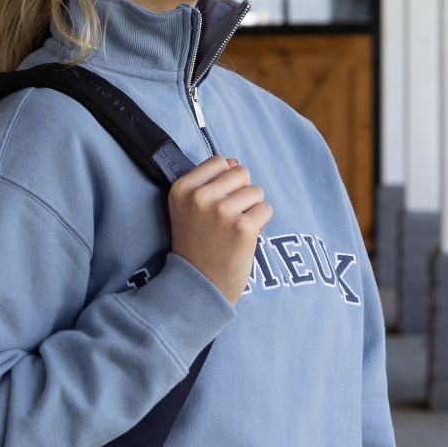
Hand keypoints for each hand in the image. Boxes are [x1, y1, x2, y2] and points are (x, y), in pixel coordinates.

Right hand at [168, 156, 271, 306]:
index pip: (219, 162)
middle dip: (240, 194)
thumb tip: (234, 160)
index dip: (224, 182)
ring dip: (251, 210)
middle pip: (241, 172)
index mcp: (181, 189)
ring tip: (233, 231)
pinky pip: (266, 210)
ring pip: (256, 191)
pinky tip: (243, 240)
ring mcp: (221, 211)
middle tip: (225, 221)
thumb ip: (209, 182)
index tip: (214, 205)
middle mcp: (199, 197)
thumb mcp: (189, 210)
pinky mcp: (243, 227)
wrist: (199, 286)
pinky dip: (260, 225)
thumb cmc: (197, 246)